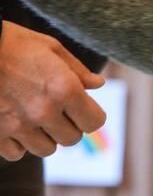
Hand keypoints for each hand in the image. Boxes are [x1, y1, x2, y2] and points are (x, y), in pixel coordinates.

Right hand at [0, 22, 106, 160]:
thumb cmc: (10, 42)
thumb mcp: (49, 47)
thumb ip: (77, 70)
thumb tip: (98, 84)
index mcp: (64, 89)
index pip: (94, 122)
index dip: (90, 115)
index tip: (82, 108)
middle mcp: (44, 111)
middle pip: (71, 139)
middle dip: (68, 126)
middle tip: (56, 111)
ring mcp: (19, 125)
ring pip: (46, 149)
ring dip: (44, 137)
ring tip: (34, 118)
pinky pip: (16, 153)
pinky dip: (17, 144)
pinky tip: (14, 125)